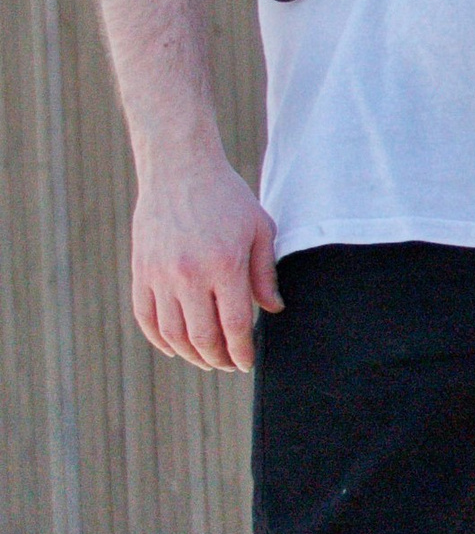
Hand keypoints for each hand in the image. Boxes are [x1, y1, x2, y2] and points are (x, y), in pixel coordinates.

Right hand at [130, 152, 281, 373]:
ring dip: (189, 355)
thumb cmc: (226, 197)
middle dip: (218, 359)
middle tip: (228, 365)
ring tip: (205, 359)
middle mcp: (189, 275)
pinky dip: (159, 339)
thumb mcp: (259, 229)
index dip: (242, 350)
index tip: (247, 362)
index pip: (235, 324)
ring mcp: (160, 274)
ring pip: (172, 333)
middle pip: (202, 337)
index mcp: (224, 265)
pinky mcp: (141, 270)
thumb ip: (265, 273)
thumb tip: (273, 309)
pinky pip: (145, 317)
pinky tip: (174, 347)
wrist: (179, 168)